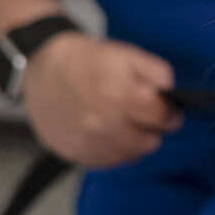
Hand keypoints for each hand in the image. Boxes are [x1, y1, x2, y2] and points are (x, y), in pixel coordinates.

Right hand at [22, 33, 182, 167]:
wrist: (43, 70)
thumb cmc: (85, 61)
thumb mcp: (123, 53)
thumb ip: (154, 70)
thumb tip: (171, 88)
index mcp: (117, 93)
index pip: (161, 117)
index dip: (169, 112)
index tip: (168, 109)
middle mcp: (102, 122)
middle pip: (149, 140)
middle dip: (152, 127)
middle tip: (143, 114)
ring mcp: (88, 141)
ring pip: (132, 154)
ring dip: (135, 140)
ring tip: (125, 122)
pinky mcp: (78, 154)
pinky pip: (112, 161)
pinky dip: (116, 149)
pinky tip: (109, 131)